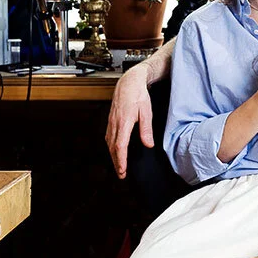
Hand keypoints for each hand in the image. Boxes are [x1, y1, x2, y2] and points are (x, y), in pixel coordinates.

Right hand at [106, 64, 152, 179]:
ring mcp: (111, 122)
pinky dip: (111, 147)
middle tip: (121, 175)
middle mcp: (114, 124)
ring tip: (119, 166)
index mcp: (123, 122)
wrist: (129, 83)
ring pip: (109, 143)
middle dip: (117, 163)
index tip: (123, 170)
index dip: (121, 160)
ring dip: (113, 156)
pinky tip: (115, 151)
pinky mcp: (111, 120)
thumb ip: (146, 129)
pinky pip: (108, 137)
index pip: (120, 146)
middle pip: (112, 148)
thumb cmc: (138, 95)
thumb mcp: (146, 112)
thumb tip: (148, 144)